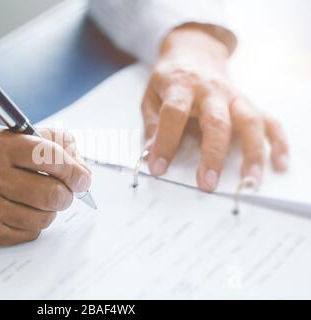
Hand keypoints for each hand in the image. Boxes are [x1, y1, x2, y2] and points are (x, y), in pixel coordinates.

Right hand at [0, 124, 90, 245]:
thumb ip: (41, 140)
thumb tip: (76, 156)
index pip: (49, 158)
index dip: (74, 168)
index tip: (83, 176)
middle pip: (52, 193)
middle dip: (68, 192)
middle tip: (67, 189)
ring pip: (44, 218)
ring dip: (51, 209)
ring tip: (41, 198)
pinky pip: (28, 234)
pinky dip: (35, 223)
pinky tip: (23, 209)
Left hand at [141, 25, 288, 191]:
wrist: (193, 51)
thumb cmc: (169, 79)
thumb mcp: (150, 96)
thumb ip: (152, 125)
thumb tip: (150, 156)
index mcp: (180, 86)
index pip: (174, 114)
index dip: (166, 142)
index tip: (158, 167)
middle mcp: (210, 90)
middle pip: (217, 121)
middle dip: (213, 154)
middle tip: (207, 183)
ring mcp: (232, 95)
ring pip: (249, 120)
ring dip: (253, 152)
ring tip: (249, 180)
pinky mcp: (247, 101)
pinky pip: (268, 120)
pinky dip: (277, 142)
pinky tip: (278, 164)